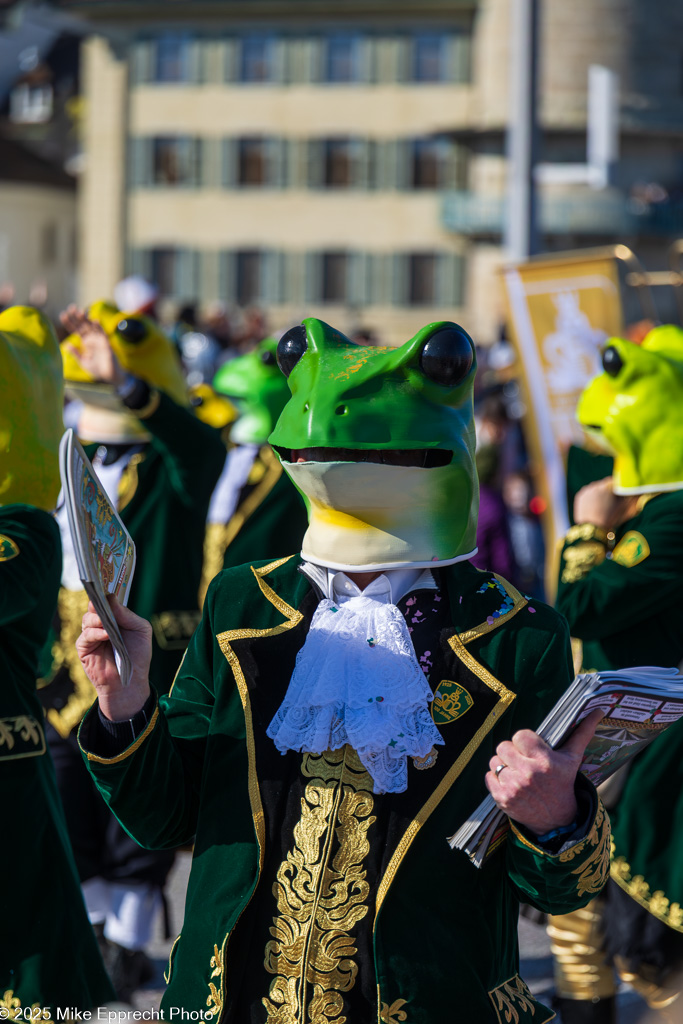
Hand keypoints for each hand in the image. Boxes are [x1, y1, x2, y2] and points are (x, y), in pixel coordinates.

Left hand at [60, 304, 125, 386]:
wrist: (110, 377)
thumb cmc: (98, 370)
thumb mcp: (83, 362)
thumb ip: (76, 354)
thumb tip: (67, 344)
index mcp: (86, 342)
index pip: (76, 329)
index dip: (69, 323)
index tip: (63, 315)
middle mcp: (92, 338)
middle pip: (83, 325)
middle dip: (77, 317)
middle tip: (71, 308)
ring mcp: (99, 340)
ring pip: (92, 327)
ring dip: (87, 319)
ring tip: (80, 311)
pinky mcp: (107, 344)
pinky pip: (103, 334)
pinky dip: (99, 327)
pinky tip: (95, 320)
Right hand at [77, 597, 151, 720]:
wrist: (131, 681)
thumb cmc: (138, 655)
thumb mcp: (140, 630)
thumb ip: (127, 614)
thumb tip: (111, 598)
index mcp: (115, 617)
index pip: (107, 601)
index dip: (105, 593)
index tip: (106, 586)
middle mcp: (101, 624)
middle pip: (94, 607)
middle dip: (98, 602)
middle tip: (103, 600)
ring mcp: (91, 635)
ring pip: (88, 619)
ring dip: (97, 618)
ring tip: (106, 620)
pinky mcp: (84, 648)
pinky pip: (86, 636)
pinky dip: (95, 633)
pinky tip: (106, 634)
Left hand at [485, 709, 603, 835]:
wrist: (557, 820)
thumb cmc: (563, 783)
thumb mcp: (573, 758)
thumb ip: (582, 732)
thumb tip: (599, 709)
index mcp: (545, 761)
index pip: (520, 735)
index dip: (524, 741)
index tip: (531, 749)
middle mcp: (528, 774)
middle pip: (503, 746)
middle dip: (512, 752)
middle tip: (523, 760)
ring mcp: (514, 787)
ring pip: (494, 761)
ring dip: (503, 765)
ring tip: (517, 772)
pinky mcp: (502, 798)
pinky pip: (488, 776)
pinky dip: (495, 779)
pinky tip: (510, 783)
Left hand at [573, 477, 636, 530]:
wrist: (592, 530)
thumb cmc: (612, 520)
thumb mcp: (627, 510)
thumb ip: (635, 499)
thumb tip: (644, 492)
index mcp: (608, 486)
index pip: (617, 481)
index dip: (620, 487)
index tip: (622, 493)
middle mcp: (596, 485)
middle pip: (605, 484)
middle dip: (609, 490)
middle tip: (612, 502)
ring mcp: (587, 490)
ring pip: (596, 488)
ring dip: (600, 493)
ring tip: (603, 505)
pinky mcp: (580, 495)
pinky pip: (588, 493)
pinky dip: (591, 497)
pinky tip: (595, 506)